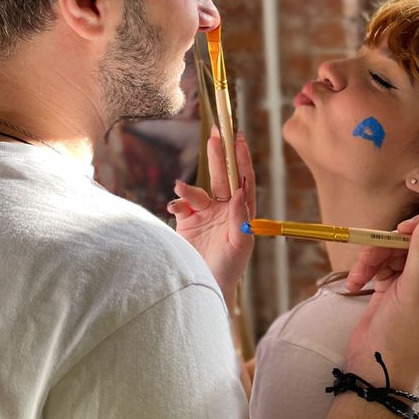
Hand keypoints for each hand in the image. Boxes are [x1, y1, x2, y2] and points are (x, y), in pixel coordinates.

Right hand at [167, 126, 254, 302]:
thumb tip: (239, 191)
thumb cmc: (230, 267)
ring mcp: (204, 213)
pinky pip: (180, 204)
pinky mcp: (186, 221)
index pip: (243, 179)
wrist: (206, 286)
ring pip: (198, 190)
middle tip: (217, 132)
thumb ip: (240, 217)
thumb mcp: (240, 244)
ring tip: (182, 189)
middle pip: (222, 176)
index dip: (242, 158)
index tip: (240, 139)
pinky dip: (177, 201)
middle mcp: (224, 208)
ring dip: (190, 187)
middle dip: (220, 155)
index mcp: (241, 210)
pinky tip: (175, 205)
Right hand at [344, 209, 418, 390]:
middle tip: (373, 254)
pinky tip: (356, 283)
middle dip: (392, 245)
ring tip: (360, 277)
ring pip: (396, 247)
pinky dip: (367, 268)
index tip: (403, 231)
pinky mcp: (395, 284)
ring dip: (375, 257)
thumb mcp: (416, 290)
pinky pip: (382, 261)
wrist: (375, 369)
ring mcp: (417, 280)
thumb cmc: (404, 336)